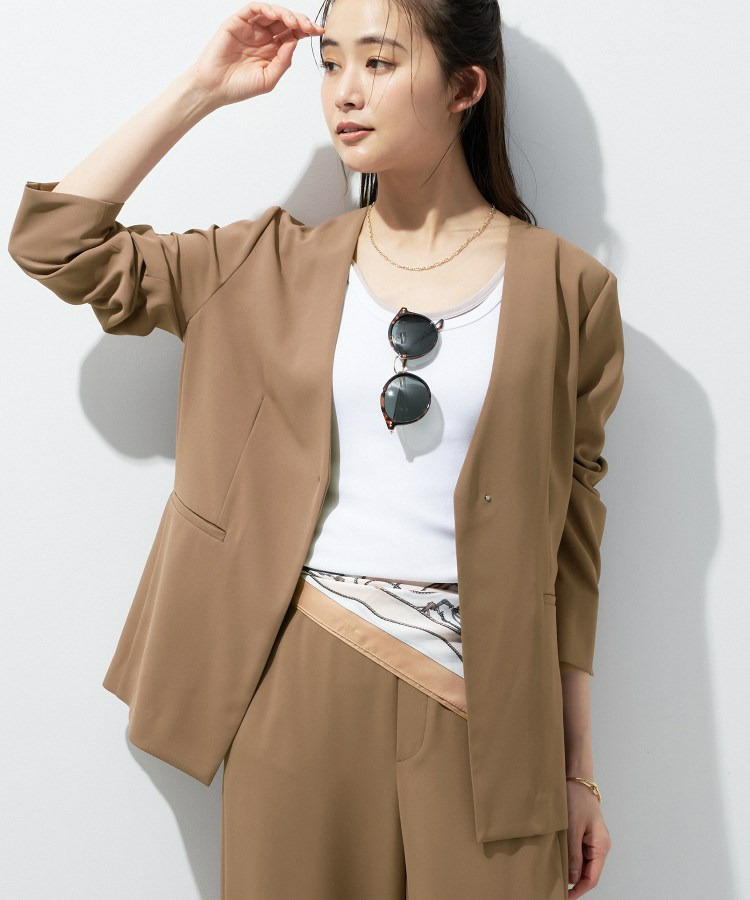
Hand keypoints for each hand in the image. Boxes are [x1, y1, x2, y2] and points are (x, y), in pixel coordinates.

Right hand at [185, 3, 323, 108]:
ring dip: (285, 14)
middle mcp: (263, 37)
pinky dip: (266, 9)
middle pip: (285, 21)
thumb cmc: (239, 87)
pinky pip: (254, 9)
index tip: (319, 31)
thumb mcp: (269, 78)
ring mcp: (250, 28)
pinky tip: (275, 15)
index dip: (306, 30)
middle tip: (309, 27)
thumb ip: (283, 61)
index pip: (292, 35)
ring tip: (294, 22)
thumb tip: (294, 41)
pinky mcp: (237, 22)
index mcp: (272, 50)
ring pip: (272, 13)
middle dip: (300, 21)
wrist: (214, 89)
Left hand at [566, 780, 611, 896]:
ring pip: (584, 864)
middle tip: (558, 889)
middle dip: (575, 883)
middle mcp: (600, 845)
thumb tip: (573, 879)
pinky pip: (580, 853)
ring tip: (556, 877)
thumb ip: (573, 854)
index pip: (592, 877)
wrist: (577, 779)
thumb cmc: (577, 800)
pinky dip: (571, 860)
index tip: (566, 897)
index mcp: (601, 846)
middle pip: (589, 872)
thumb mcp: (572, 828)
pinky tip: (560, 861)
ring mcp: (593, 840)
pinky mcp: (586, 834)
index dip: (579, 890)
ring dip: (572, 871)